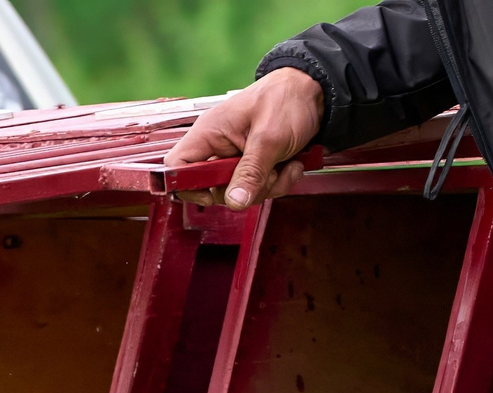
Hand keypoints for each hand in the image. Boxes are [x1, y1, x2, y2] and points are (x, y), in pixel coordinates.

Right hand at [164, 68, 323, 208]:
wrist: (316, 91)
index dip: (188, 186)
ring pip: (239, 192)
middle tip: (268, 174)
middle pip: (212, 188)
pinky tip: (292, 163)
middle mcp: (217, 147)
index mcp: (209, 133)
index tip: (214, 194)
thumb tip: (233, 202)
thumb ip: (250, 172)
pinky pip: (258, 188)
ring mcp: (235, 158)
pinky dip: (278, 182)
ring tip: (286, 164)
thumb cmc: (287, 100)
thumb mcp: (269, 138)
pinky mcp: (253, 165)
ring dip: (268, 186)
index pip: (177, 167)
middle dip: (244, 189)